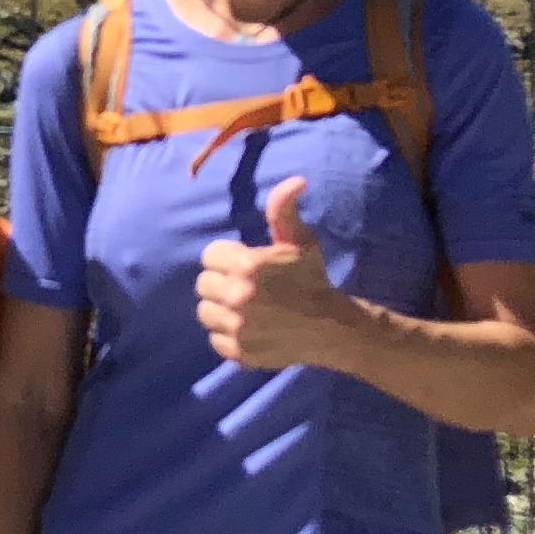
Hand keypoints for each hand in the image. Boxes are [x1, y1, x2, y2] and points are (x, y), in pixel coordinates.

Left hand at [196, 179, 354, 370]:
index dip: (227, 258)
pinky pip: (216, 339)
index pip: (209, 256)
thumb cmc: (312, 279)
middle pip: (203, 285)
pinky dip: (228, 335)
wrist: (331, 328)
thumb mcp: (300, 241)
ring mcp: (237, 327)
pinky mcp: (239, 352)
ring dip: (221, 310)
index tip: (246, 264)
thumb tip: (296, 180)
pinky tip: (250, 328)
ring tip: (245, 308)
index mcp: (247, 266)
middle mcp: (237, 297)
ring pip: (206, 313)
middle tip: (246, 287)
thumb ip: (284, 210)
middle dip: (221, 283)